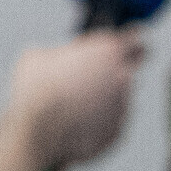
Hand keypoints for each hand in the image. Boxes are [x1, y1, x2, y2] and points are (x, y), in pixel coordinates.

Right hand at [7, 29, 147, 170]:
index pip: (134, 35)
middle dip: (125, 62)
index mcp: (106, 51)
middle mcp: (122, 77)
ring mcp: (122, 107)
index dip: (130, 35)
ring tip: (73, 102)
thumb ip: (60, 53)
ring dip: (104, 95)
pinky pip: (110, 121)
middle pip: (134, 64)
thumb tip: (60, 59)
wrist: (37, 135)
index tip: (127, 39)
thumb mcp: (39, 56)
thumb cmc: (36, 91)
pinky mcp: (117, 132)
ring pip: (119, 96)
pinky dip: (98, 120)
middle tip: (106, 66)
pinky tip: (74, 122)